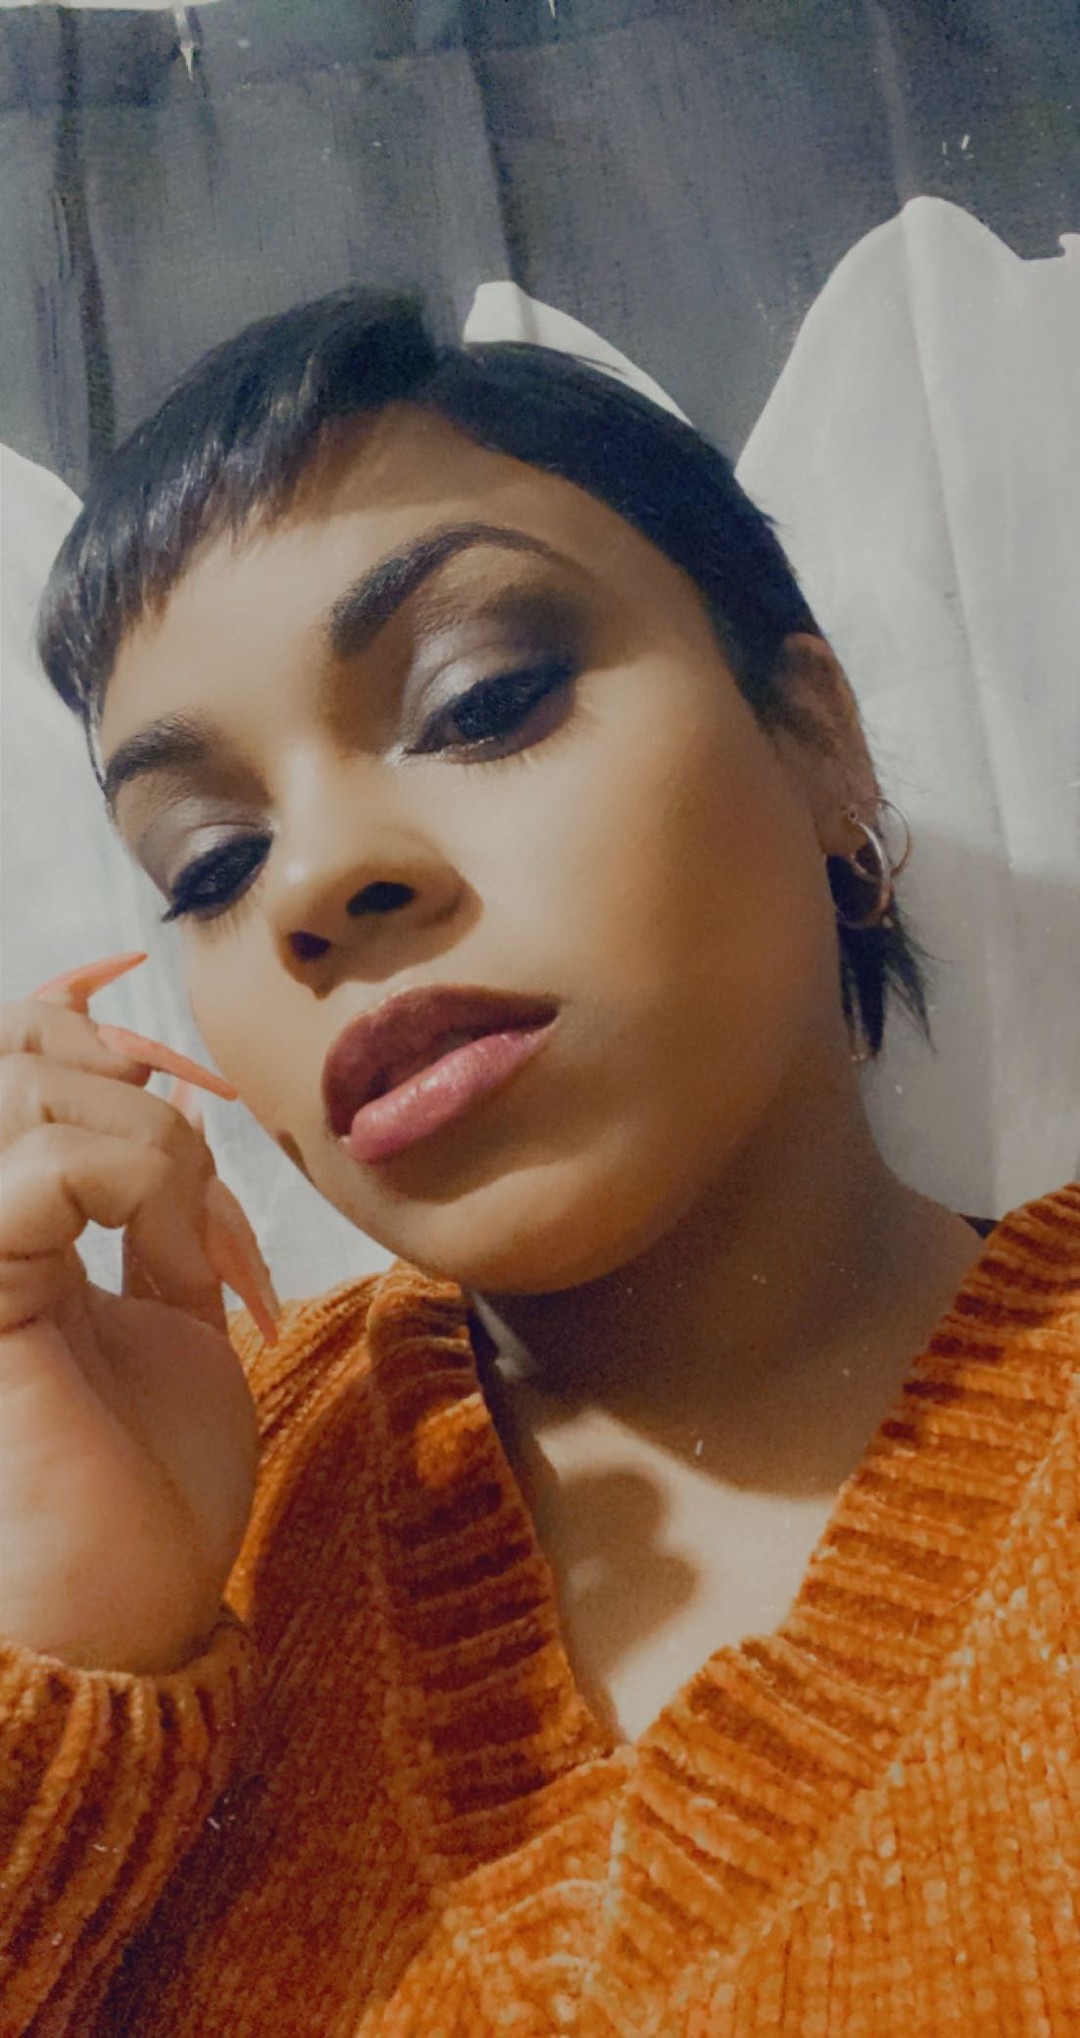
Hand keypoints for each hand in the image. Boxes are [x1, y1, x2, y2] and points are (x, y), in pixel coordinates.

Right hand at [0, 953, 274, 1674]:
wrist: (137, 1610)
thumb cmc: (151, 1482)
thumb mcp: (169, 1310)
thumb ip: (155, 1206)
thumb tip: (170, 1097)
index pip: (4, 1054)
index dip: (75, 1019)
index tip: (161, 1040)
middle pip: (12, 1050)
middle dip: (127, 1073)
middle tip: (197, 1177)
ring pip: (27, 1089)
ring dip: (145, 1137)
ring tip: (190, 1235)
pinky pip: (48, 1168)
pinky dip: (138, 1175)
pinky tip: (174, 1250)